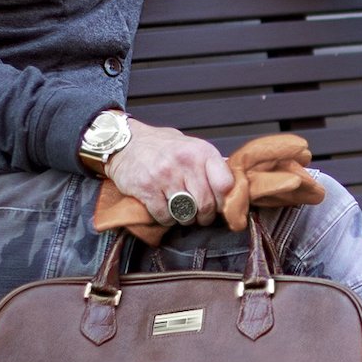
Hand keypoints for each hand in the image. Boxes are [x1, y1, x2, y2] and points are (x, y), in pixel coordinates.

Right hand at [104, 119, 233, 226]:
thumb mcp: (191, 146)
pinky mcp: (146, 189)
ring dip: (185, 218)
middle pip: (206, 205)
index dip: (224, 201)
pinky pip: (165, 216)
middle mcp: (185, 162)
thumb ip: (210, 165)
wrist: (126, 142)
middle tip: (199, 215)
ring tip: (181, 210)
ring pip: (186, 213)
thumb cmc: (162, 147)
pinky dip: (167, 219)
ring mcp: (165, 176)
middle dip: (204, 216)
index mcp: (202, 152)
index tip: (220, 206)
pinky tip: (164, 209)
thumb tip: (235, 185)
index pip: (225, 185)